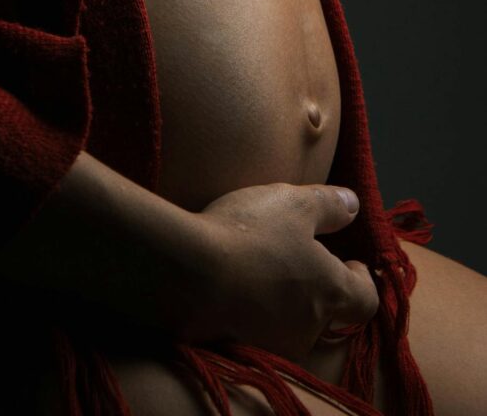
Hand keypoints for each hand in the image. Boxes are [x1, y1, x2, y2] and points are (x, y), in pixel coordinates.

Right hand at [184, 181, 379, 361]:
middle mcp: (308, 328)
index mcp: (330, 292)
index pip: (365, 300)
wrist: (188, 273)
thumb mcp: (293, 202)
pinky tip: (230, 290)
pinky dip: (249, 315)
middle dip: (314, 291)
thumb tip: (353, 205)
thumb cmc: (250, 233)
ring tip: (257, 273)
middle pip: (325, 314)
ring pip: (289, 326)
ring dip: (280, 304)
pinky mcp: (237, 351)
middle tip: (293, 261)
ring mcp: (272, 344)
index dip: (360, 280)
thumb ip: (328, 204)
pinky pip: (253, 333)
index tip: (348, 262)